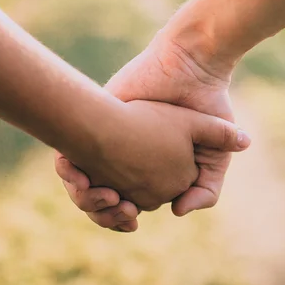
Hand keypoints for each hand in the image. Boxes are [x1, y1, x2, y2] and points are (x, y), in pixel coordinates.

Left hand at [57, 31, 240, 230]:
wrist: (191, 67)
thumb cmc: (207, 106)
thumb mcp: (215, 156)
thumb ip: (207, 188)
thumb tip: (179, 212)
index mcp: (148, 167)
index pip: (124, 204)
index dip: (121, 217)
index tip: (129, 216)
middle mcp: (125, 154)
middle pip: (98, 197)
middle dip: (102, 211)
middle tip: (118, 208)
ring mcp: (109, 136)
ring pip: (80, 182)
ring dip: (85, 197)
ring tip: (106, 196)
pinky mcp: (96, 116)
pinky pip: (69, 152)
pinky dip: (69, 172)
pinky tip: (84, 178)